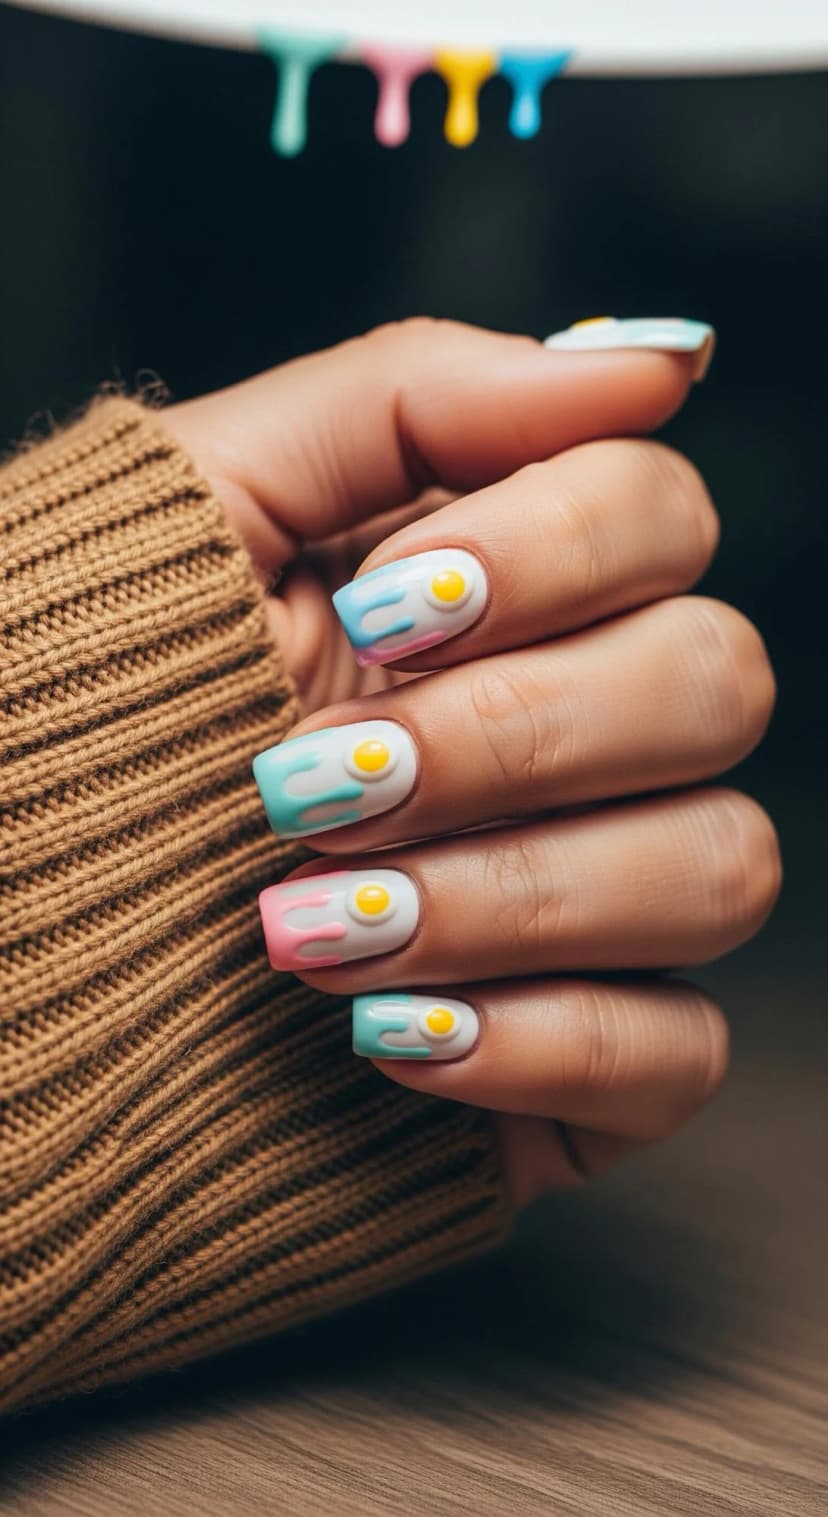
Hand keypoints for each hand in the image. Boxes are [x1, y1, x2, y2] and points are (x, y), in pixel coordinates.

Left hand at [164, 319, 779, 1205]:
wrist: (10, 946)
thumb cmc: (81, 715)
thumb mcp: (199, 518)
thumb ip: (411, 402)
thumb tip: (655, 356)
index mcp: (499, 593)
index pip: (662, 513)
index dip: (555, 553)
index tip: (383, 611)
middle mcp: (576, 736)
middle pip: (719, 682)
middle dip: (512, 732)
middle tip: (324, 781)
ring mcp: (592, 904)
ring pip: (720, 867)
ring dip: (512, 897)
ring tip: (312, 928)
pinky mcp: (577, 1056)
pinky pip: (677, 1053)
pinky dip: (538, 1044)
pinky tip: (386, 1031)